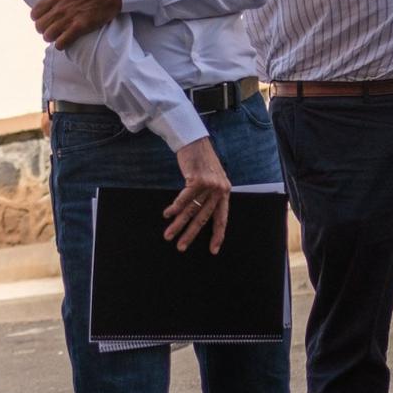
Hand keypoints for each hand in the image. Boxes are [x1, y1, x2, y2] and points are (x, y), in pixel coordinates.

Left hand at [30, 0, 121, 48]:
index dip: (37, 17)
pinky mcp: (81, 27)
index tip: (44, 17)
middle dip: (43, 28)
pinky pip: (62, 42)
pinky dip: (60, 44)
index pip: (35, 12)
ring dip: (51, 37)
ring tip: (57, 35)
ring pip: (48, 35)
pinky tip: (64, 41)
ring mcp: (70, 18)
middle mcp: (61, 7)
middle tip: (50, 27)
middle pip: (39, 26)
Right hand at [164, 137, 231, 252]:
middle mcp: (219, 190)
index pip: (222, 218)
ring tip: (169, 234)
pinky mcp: (198, 179)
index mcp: (225, 192)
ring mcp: (209, 185)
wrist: (196, 141)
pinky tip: (167, 215)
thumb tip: (199, 214)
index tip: (213, 250)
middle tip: (181, 247)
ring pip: (191, 210)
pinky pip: (184, 199)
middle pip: (203, 218)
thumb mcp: (212, 178)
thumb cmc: (201, 160)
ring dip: (178, 224)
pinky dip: (174, 208)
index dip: (217, 235)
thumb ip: (210, 194)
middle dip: (190, 234)